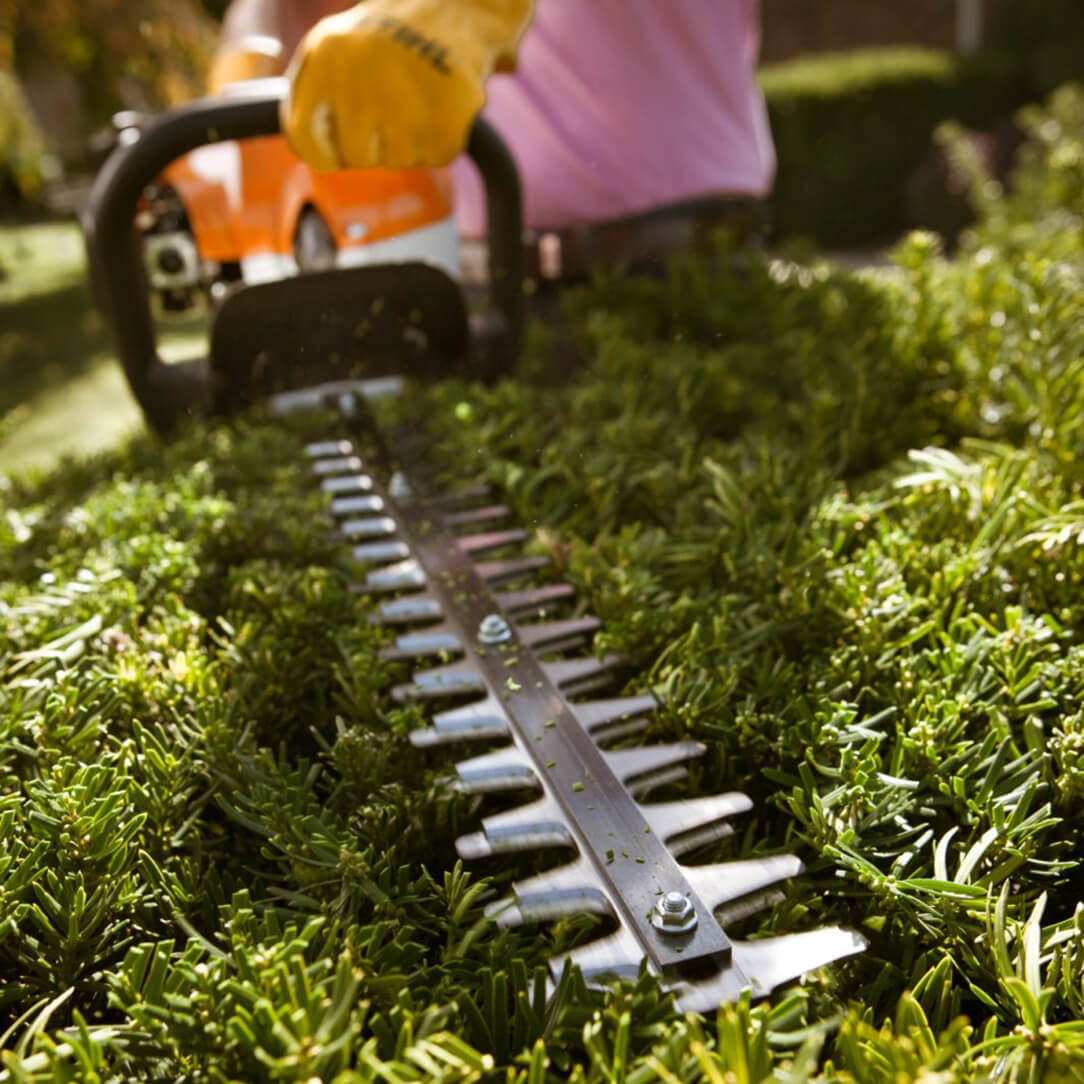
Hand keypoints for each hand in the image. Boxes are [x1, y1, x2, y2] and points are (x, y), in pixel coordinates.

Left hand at [282, 1, 498, 170]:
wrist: (453, 7)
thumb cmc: (384, 40)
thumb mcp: (331, 49)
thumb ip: (307, 94)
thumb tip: (304, 149)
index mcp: (326, 56)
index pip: (304, 136)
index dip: (323, 154)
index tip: (338, 152)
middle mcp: (361, 77)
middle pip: (355, 156)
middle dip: (371, 146)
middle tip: (388, 113)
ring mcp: (406, 100)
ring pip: (396, 161)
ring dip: (407, 142)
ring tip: (416, 102)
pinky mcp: (447, 118)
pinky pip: (434, 157)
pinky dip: (438, 141)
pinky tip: (439, 107)